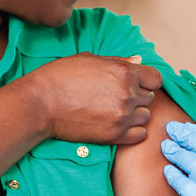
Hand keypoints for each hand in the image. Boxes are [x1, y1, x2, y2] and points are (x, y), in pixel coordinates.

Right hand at [28, 52, 162, 144]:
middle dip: (138, 96)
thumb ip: (119, 61)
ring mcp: (122, 116)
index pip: (156, 79)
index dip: (147, 80)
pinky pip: (140, 135)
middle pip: (150, 98)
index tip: (138, 83)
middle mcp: (127, 94)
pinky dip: (133, 131)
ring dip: (135, 114)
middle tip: (118, 97)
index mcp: (124, 72)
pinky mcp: (114, 135)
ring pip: (146, 116)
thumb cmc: (61, 76)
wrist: (39, 104)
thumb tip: (139, 61)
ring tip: (116, 111)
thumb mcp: (90, 59)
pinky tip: (119, 124)